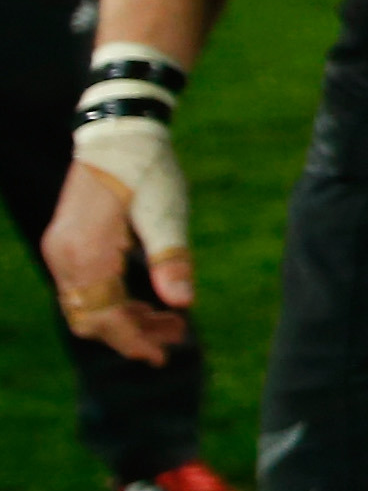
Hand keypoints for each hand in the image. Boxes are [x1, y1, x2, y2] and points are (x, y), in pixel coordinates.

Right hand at [38, 151, 191, 364]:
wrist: (119, 134)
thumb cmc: (147, 172)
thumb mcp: (167, 215)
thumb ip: (172, 260)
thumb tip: (183, 304)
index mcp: (87, 254)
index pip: (104, 317)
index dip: (133, 341)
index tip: (163, 356)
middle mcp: (65, 257)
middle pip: (90, 318)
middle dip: (131, 333)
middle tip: (175, 337)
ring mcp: (61, 249)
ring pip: (87, 305)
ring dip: (126, 318)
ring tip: (171, 321)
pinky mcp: (67, 242)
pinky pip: (84, 287)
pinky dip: (114, 300)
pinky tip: (149, 300)